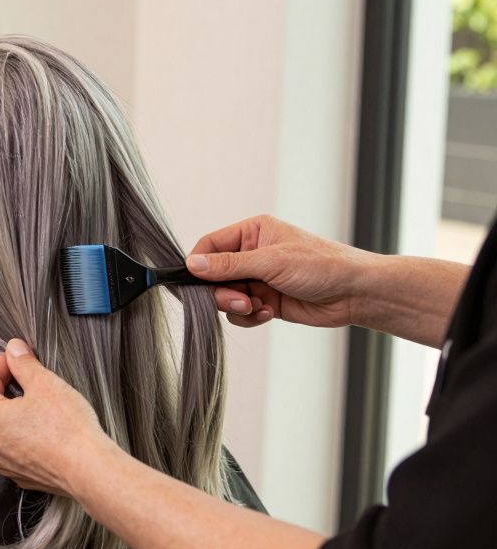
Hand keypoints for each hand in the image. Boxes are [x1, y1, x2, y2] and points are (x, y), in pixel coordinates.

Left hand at [0, 339, 112, 495]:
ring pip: (3, 427)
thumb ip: (23, 363)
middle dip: (8, 387)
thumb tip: (14, 348)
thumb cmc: (66, 428)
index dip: (4, 362)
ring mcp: (1, 464)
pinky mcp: (19, 475)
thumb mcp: (44, 384)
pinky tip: (46, 427)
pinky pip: (16, 446)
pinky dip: (25, 434)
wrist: (90, 470)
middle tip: (30, 375)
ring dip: (16, 411)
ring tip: (40, 401)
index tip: (18, 355)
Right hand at [187, 214, 375, 329]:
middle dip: (222, 291)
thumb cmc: (323, 266)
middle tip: (239, 300)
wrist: (356, 293)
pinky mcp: (266, 301)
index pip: (210, 246)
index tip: (195, 282)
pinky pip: (241, 312)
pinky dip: (250, 316)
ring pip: (225, 296)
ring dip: (237, 306)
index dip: (199, 265)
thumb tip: (193, 264)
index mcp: (253, 232)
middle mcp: (252, 254)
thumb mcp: (271, 262)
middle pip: (214, 275)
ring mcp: (259, 279)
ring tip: (257, 306)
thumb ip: (230, 265)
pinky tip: (270, 313)